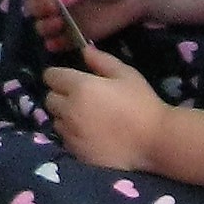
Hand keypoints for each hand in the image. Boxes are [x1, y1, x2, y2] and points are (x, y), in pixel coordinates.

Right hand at [22, 0, 150, 51]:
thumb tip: (59, 0)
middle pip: (32, 6)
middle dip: (39, 10)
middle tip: (55, 11)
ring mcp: (64, 17)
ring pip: (41, 26)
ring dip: (45, 27)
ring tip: (61, 25)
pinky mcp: (74, 34)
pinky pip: (57, 42)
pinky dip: (55, 44)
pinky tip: (60, 43)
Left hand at [42, 42, 172, 168]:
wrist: (154, 141)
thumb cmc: (141, 103)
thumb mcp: (126, 74)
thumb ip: (101, 60)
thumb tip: (84, 50)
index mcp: (79, 86)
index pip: (51, 76)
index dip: (59, 75)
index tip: (70, 79)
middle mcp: (69, 110)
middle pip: (49, 99)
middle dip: (60, 96)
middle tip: (79, 99)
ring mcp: (70, 133)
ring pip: (55, 120)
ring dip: (65, 117)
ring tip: (85, 118)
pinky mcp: (75, 152)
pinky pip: (65, 139)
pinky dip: (72, 135)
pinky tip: (89, 135)